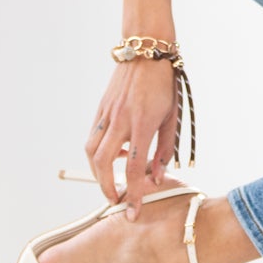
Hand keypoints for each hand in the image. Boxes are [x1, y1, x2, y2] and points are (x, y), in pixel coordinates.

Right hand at [86, 57, 178, 215]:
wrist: (146, 52)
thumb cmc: (164, 84)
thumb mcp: (172, 118)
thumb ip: (164, 150)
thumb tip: (155, 177)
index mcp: (142, 124)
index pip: (134, 169)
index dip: (133, 194)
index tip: (132, 211)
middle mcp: (120, 120)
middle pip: (103, 164)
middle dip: (106, 188)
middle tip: (116, 200)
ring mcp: (107, 114)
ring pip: (91, 151)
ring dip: (97, 172)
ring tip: (111, 180)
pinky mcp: (101, 109)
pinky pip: (93, 137)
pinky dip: (99, 152)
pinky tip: (114, 154)